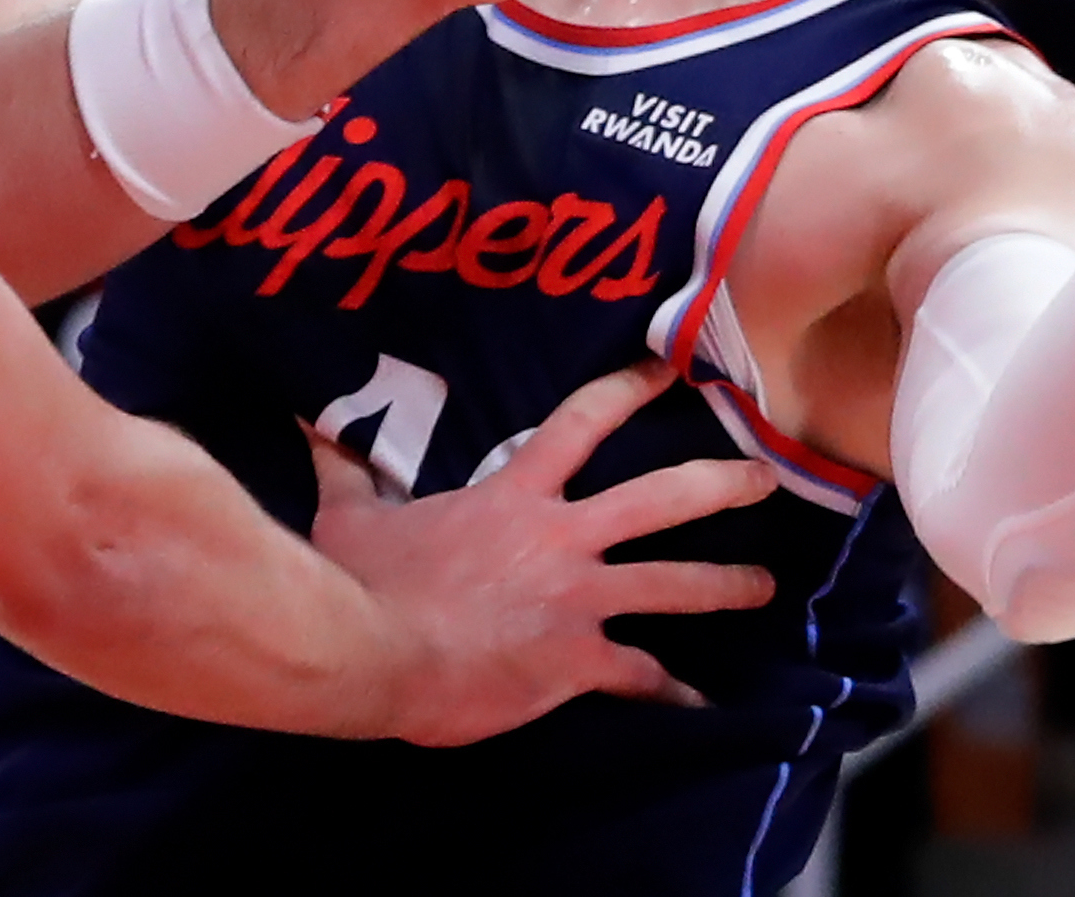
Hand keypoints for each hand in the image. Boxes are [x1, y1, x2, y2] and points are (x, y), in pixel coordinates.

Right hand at [311, 361, 776, 744]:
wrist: (371, 652)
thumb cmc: (360, 581)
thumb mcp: (350, 514)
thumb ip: (346, 468)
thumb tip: (308, 421)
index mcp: (512, 496)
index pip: (580, 424)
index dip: (627, 390)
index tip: (669, 369)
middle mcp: (559, 538)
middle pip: (659, 499)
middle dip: (719, 484)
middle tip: (765, 476)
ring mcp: (576, 601)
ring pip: (673, 584)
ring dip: (726, 584)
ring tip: (765, 586)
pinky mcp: (576, 662)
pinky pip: (641, 678)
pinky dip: (674, 693)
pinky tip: (701, 704)